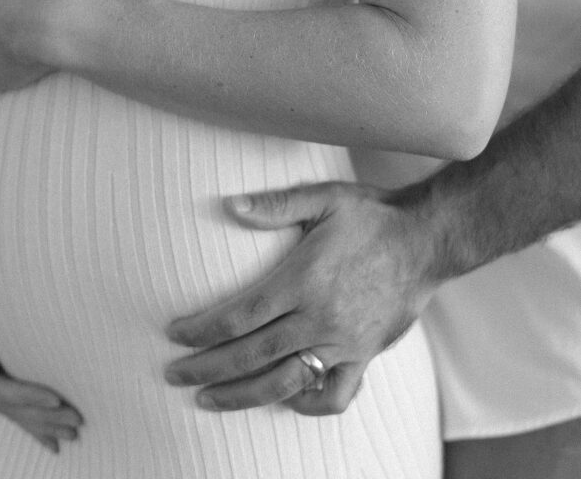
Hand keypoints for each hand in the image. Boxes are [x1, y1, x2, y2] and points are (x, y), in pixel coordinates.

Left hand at [164, 182, 436, 415]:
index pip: (239, 316)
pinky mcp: (364, 355)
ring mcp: (343, 343)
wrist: (427, 239)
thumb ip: (274, 204)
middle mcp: (319, 318)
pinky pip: (334, 395)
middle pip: (251, 354)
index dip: (202, 330)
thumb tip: (229, 205)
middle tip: (174, 375)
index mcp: (302, 280)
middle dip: (207, 368)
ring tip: (209, 400)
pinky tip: (284, 399)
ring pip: (284, 383)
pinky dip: (306, 404)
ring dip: (242, 396)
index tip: (175, 334)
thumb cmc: (372, 214)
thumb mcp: (322, 198)